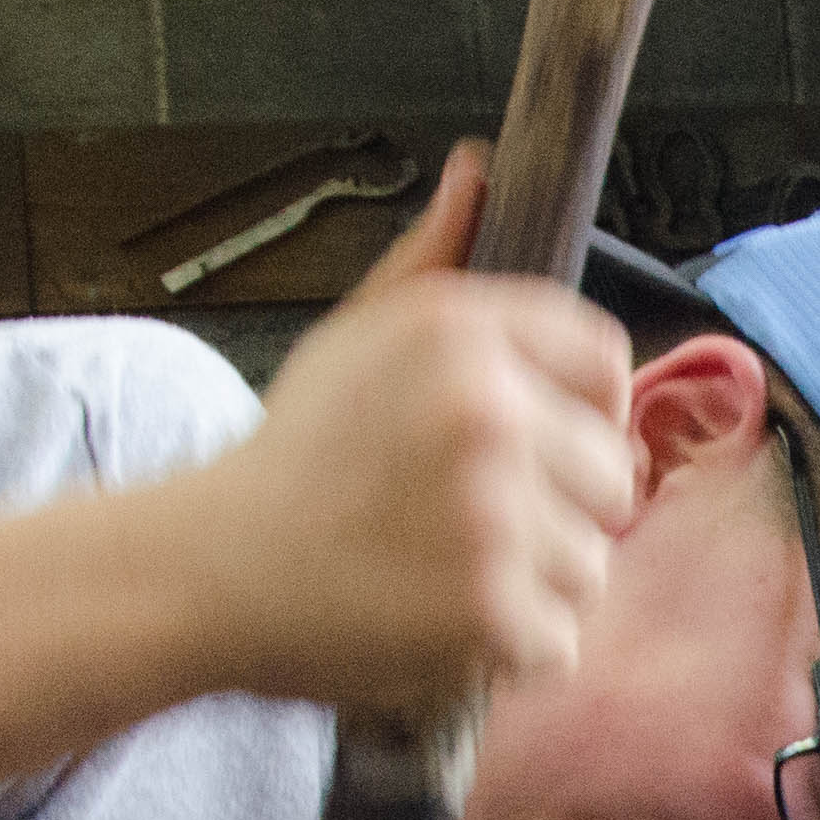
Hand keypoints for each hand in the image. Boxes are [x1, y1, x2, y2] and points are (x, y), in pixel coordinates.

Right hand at [169, 144, 636, 719]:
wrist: (206, 568)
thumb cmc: (293, 459)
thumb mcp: (356, 335)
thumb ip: (433, 258)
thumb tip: (481, 170)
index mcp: (462, 332)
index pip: (604, 360)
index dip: (587, 410)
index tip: (549, 445)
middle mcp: (487, 411)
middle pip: (613, 471)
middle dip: (559, 507)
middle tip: (471, 524)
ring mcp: (493, 514)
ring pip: (591, 563)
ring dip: (534, 584)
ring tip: (442, 572)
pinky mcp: (490, 609)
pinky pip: (560, 638)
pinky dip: (509, 649)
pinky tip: (441, 624)